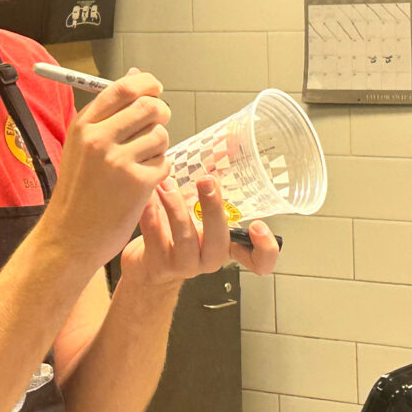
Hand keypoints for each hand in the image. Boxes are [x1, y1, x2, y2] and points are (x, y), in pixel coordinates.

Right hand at [39, 69, 170, 269]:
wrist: (71, 235)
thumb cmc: (78, 191)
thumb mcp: (81, 147)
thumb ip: (108, 115)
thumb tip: (138, 78)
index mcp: (83, 125)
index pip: (122, 88)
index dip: (146, 84)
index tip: (155, 88)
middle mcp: (99, 138)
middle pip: (149, 106)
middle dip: (160, 114)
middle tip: (157, 125)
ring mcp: (118, 160)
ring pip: (160, 135)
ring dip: (158, 147)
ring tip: (139, 163)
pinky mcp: (138, 182)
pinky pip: (164, 162)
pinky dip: (158, 171)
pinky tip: (140, 183)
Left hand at [121, 175, 279, 287]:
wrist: (147, 267)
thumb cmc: (176, 236)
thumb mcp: (200, 218)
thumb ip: (213, 193)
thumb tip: (230, 144)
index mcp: (225, 247)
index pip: (258, 260)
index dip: (265, 248)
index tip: (258, 225)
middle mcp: (209, 259)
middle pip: (218, 239)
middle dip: (212, 208)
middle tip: (206, 181)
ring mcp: (184, 265)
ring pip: (184, 237)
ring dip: (175, 206)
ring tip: (166, 184)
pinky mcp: (158, 265)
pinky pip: (154, 238)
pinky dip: (150, 214)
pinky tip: (147, 197)